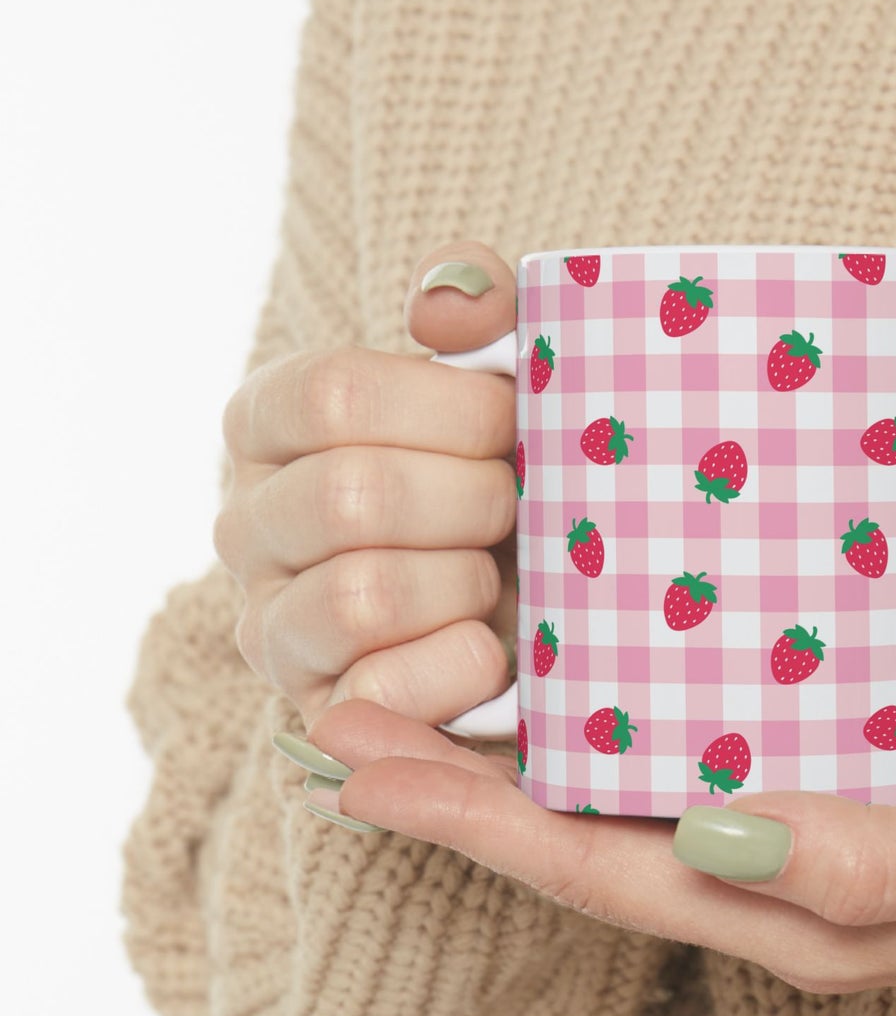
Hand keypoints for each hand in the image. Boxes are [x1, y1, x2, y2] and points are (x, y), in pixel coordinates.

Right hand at [215, 241, 518, 733]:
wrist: (529, 603)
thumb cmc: (504, 474)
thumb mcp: (500, 377)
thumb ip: (479, 309)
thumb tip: (448, 306)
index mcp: (270, 422)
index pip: (335, 395)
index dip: (452, 410)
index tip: (513, 424)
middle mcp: (245, 523)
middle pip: (353, 496)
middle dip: (474, 501)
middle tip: (520, 506)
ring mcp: (270, 625)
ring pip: (362, 595)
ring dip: (467, 583)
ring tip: (497, 576)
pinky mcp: (318, 710)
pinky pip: (383, 690)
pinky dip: (462, 665)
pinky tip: (493, 647)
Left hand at [299, 696, 895, 992]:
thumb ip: (865, 859)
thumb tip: (716, 837)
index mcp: (790, 914)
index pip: (598, 872)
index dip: (475, 824)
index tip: (364, 766)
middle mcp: (765, 879)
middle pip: (580, 838)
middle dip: (456, 787)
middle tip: (346, 716)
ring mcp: (784, 830)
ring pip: (619, 797)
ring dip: (513, 751)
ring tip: (421, 683)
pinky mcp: (815, 771)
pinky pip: (681, 754)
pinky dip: (604, 718)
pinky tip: (571, 663)